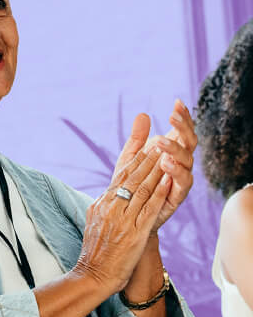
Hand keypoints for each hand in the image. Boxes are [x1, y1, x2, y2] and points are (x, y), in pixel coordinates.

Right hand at [75, 146, 172, 295]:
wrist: (93, 275)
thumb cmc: (95, 253)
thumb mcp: (94, 222)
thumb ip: (103, 207)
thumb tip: (109, 194)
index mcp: (102, 204)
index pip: (120, 177)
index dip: (136, 160)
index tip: (148, 146)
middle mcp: (111, 208)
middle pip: (132, 178)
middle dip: (148, 159)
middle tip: (161, 142)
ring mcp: (122, 220)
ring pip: (141, 190)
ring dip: (156, 171)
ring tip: (168, 155)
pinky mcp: (133, 233)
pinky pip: (148, 209)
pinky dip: (159, 194)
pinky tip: (168, 181)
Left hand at [112, 102, 195, 230]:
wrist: (127, 214)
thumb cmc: (131, 184)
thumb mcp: (130, 158)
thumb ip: (137, 138)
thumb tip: (143, 114)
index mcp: (172, 153)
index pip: (181, 131)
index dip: (183, 118)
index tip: (177, 103)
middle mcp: (180, 164)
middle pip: (189, 143)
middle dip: (183, 128)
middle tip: (171, 117)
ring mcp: (179, 180)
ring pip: (187, 162)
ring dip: (176, 150)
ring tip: (162, 142)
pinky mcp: (175, 196)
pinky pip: (181, 184)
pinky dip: (175, 173)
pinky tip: (166, 164)